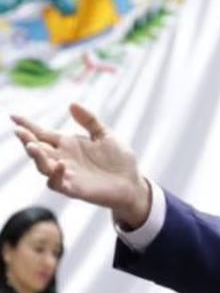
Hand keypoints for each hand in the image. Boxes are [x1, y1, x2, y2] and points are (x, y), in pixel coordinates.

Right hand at [12, 103, 150, 228]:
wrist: (133, 183)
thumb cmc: (119, 159)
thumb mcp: (105, 135)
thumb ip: (89, 120)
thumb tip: (72, 104)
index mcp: (68, 144)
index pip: (43, 133)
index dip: (28, 125)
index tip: (14, 116)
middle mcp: (62, 158)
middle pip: (38, 148)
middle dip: (27, 139)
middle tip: (19, 130)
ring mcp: (67, 174)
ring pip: (42, 165)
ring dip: (36, 156)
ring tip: (32, 146)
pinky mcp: (74, 188)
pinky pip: (57, 183)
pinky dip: (55, 175)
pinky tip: (61, 165)